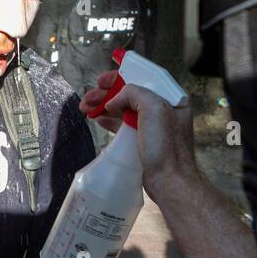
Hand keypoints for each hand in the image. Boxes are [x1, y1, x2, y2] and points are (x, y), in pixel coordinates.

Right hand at [79, 69, 196, 204]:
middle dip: (107, 93)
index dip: (121, 75)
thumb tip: (114, 100)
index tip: (102, 80)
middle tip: (89, 96)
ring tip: (85, 107)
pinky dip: (109, 120)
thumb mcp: (154, 109)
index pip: (144, 77)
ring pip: (124, 109)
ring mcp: (153, 126)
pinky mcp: (143, 141)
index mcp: (171, 98)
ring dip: (104, 106)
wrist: (169, 181)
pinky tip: (97, 119)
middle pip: (131, 93)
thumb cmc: (166, 147)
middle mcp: (163, 110)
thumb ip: (134, 93)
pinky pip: (123, 124)